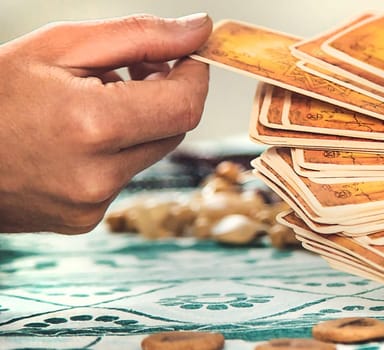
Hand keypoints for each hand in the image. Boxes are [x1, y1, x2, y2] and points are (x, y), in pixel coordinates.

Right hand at [0, 14, 211, 232]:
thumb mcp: (59, 46)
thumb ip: (138, 36)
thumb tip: (199, 30)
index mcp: (92, 126)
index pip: (185, 105)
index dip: (195, 76)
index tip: (186, 56)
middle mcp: (97, 175)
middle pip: (173, 130)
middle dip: (163, 96)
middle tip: (128, 70)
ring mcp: (90, 205)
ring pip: (150, 155)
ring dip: (137, 125)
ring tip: (88, 102)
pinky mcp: (82, 222)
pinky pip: (122, 179)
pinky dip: (113, 154)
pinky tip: (73, 139)